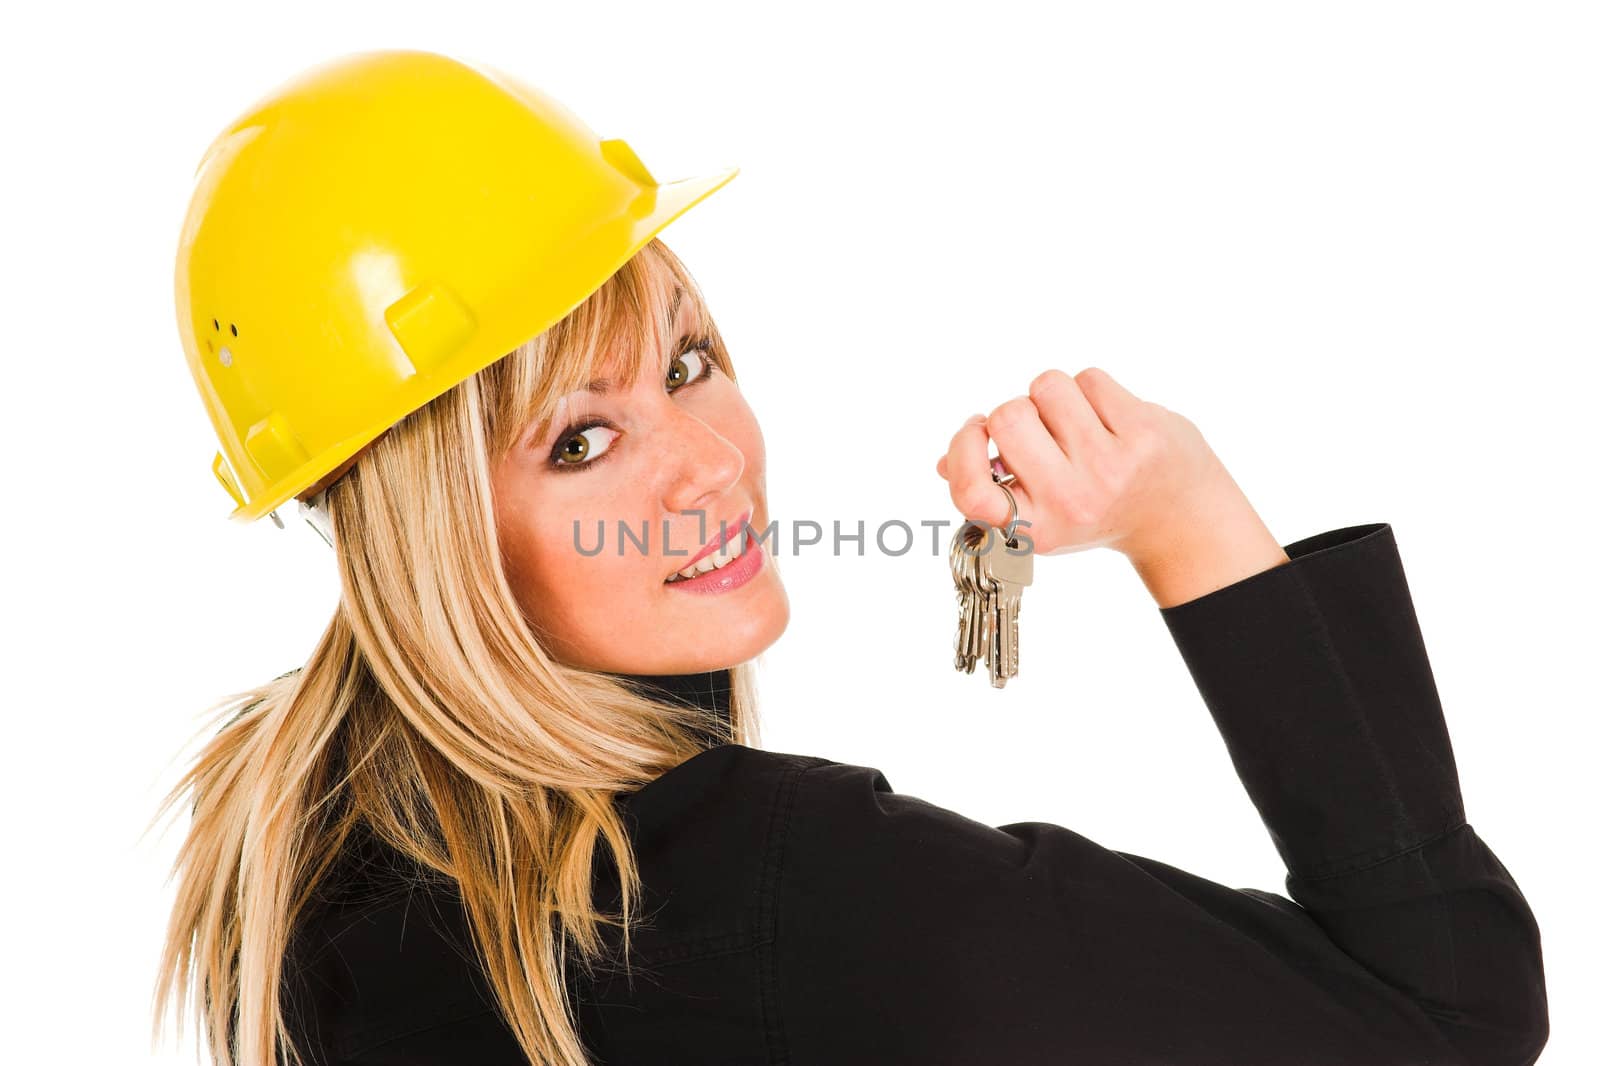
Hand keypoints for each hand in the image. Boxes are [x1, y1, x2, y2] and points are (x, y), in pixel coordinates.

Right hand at [935, 367, 1227, 559]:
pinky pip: (1088, 379)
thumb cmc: (1096, 509)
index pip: (972, 491)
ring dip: (1054, 396)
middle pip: (1007, 416)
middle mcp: (1071, 501)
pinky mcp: (1142, 433)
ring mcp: (1109, 466)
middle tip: (1038, 429)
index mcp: (1036, 528)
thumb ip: (992, 489)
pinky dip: (1091, 390)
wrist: (1180, 518)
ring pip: (1046, 387)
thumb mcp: (1041, 515)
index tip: (975, 433)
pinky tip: (1108, 417)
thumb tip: (943, 463)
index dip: (963, 450)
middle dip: (1016, 411)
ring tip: (1076, 423)